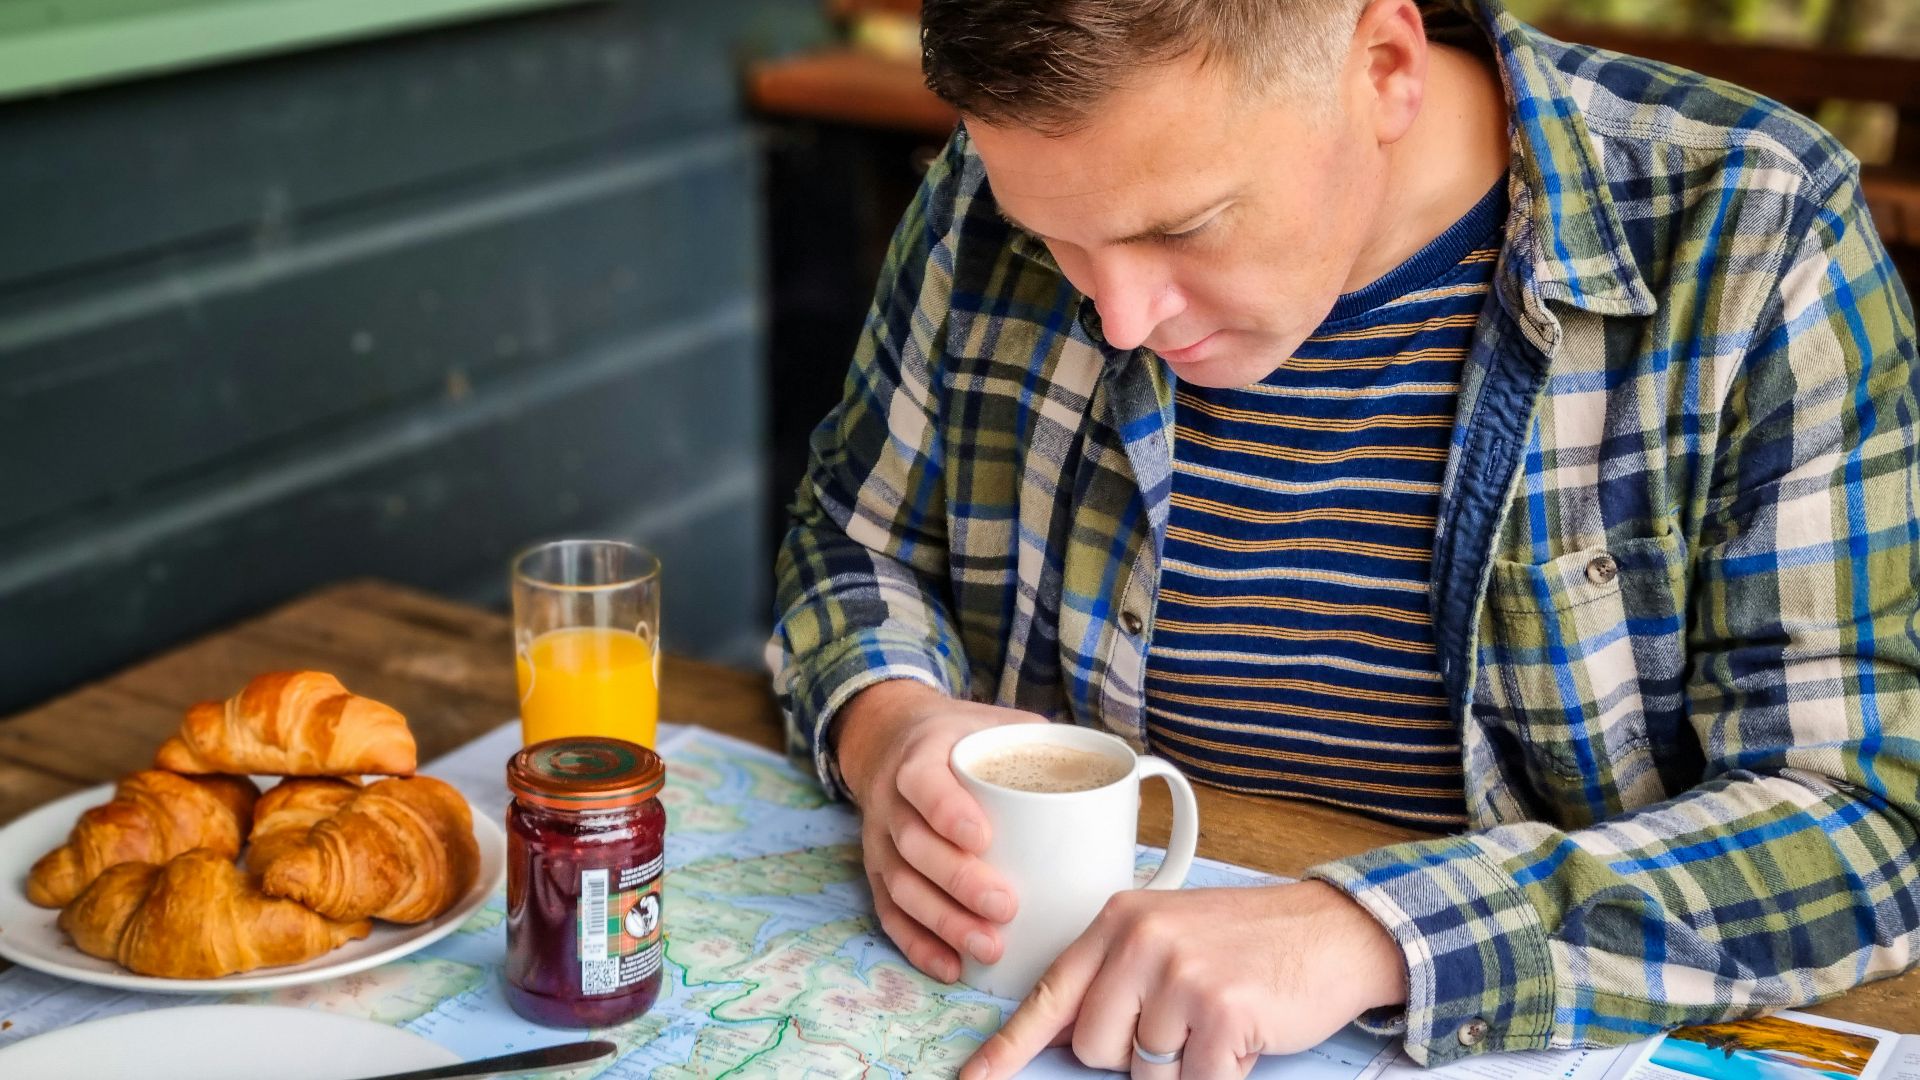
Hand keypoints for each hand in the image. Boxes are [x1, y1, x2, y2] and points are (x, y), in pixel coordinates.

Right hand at [833, 680, 1045, 982]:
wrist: (895, 738)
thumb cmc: (961, 738)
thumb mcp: (999, 723)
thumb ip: (1048, 748)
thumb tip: (1124, 788)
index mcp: (920, 755)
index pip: (924, 783)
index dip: (947, 811)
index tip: (984, 837)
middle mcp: (892, 800)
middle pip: (914, 845)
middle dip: (959, 881)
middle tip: (1006, 906)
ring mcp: (880, 841)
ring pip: (902, 887)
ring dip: (943, 922)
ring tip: (989, 947)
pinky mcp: (878, 874)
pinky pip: (890, 915)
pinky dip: (918, 945)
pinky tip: (951, 966)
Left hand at [961, 882, 1407, 1079]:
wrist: (1331, 929)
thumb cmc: (1248, 941)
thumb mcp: (1168, 935)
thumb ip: (1115, 975)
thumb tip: (1069, 1037)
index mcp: (1118, 921)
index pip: (1050, 993)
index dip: (1009, 1047)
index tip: (974, 1079)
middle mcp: (1141, 941)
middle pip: (1094, 1049)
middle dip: (1133, 1056)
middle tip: (1182, 1022)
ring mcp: (1181, 975)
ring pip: (1145, 1074)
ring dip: (1182, 1067)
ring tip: (1217, 1022)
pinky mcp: (1222, 1011)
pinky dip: (1219, 1076)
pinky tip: (1241, 1036)